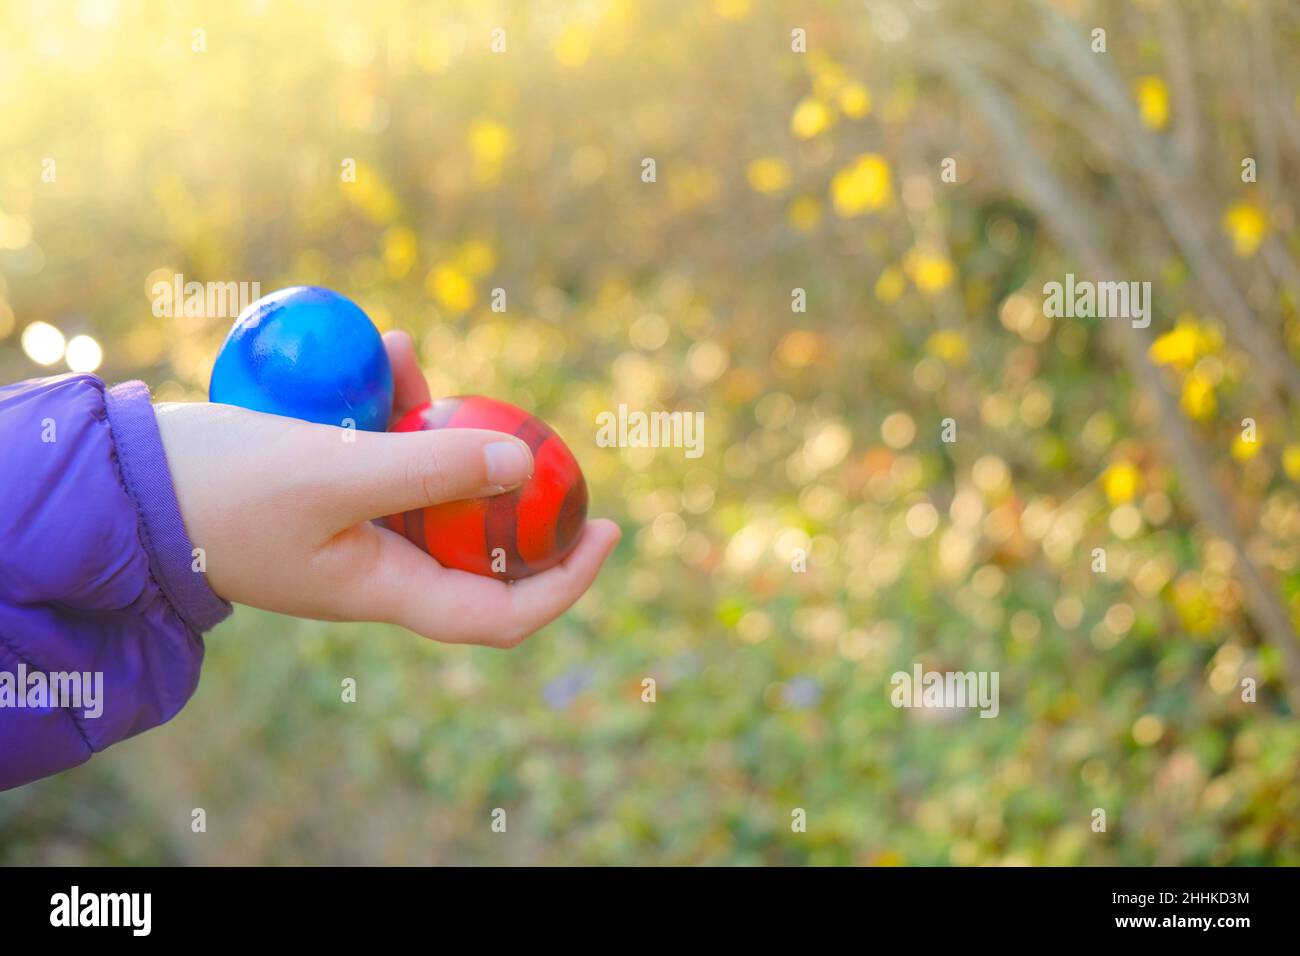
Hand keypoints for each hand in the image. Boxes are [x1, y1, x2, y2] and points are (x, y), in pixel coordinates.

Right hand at [154, 330, 620, 646]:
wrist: (128, 486)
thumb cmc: (222, 492)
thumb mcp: (332, 475)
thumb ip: (429, 469)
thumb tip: (524, 463)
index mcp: (389, 588)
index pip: (500, 613)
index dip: (566, 582)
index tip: (610, 532)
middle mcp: (382, 564)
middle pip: (480, 542)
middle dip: (517, 492)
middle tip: (551, 441)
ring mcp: (357, 524)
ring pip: (433, 480)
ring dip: (445, 426)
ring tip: (417, 359)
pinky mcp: (330, 484)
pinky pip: (386, 446)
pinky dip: (395, 404)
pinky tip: (389, 347)